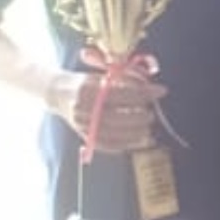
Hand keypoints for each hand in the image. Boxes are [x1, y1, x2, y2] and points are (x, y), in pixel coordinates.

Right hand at [48, 69, 166, 152]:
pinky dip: (126, 145)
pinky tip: (141, 141)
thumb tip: (152, 86)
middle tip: (152, 113)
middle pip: (115, 116)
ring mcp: (81, 124)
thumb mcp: (102, 74)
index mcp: (86, 89)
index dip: (142, 93)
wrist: (59, 93)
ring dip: (134, 133)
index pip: (119, 93)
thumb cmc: (86, 81)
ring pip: (111, 134)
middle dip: (138, 116)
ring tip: (148, 129)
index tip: (161, 91)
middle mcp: (81, 108)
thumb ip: (125, 79)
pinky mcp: (84, 136)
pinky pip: (107, 145)